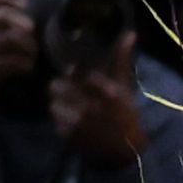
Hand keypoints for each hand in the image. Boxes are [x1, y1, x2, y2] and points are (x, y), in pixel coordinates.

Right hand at [0, 0, 37, 127]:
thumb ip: (1, 29)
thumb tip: (28, 15)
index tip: (30, 8)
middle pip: (5, 15)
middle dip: (27, 26)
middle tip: (34, 41)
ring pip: (12, 37)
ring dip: (30, 47)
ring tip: (32, 57)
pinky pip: (13, 61)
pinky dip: (26, 65)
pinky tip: (27, 69)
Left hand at [49, 34, 147, 167]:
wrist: (125, 149)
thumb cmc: (125, 114)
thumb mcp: (126, 86)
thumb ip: (121, 61)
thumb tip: (130, 33)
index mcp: (108, 92)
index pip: (75, 72)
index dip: (72, 73)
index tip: (75, 74)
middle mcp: (92, 106)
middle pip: (57, 87)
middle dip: (62, 89)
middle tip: (70, 92)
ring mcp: (79, 123)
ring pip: (53, 104)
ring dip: (59, 105)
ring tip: (70, 107)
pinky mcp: (70, 136)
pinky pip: (54, 121)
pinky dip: (61, 120)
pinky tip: (72, 122)